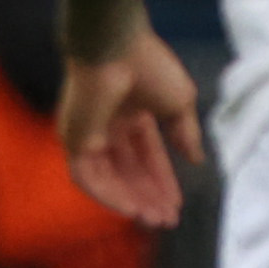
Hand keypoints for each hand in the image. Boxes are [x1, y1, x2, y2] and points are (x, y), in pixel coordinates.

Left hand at [56, 26, 204, 228]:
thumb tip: (196, 160)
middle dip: (148, 196)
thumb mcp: (179, 103)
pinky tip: (131, 209)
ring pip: (108, 179)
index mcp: (129, 112)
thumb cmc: (148, 65)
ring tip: (154, 219)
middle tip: (167, 220)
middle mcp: (105, 125)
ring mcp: (86, 134)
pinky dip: (108, 195)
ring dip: (131, 200)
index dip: (161, 180)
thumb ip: (185, 134)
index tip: (177, 204)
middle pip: (127, 172)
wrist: (116, 47)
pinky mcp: (72, 140)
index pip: (145, 155)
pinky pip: (87, 178)